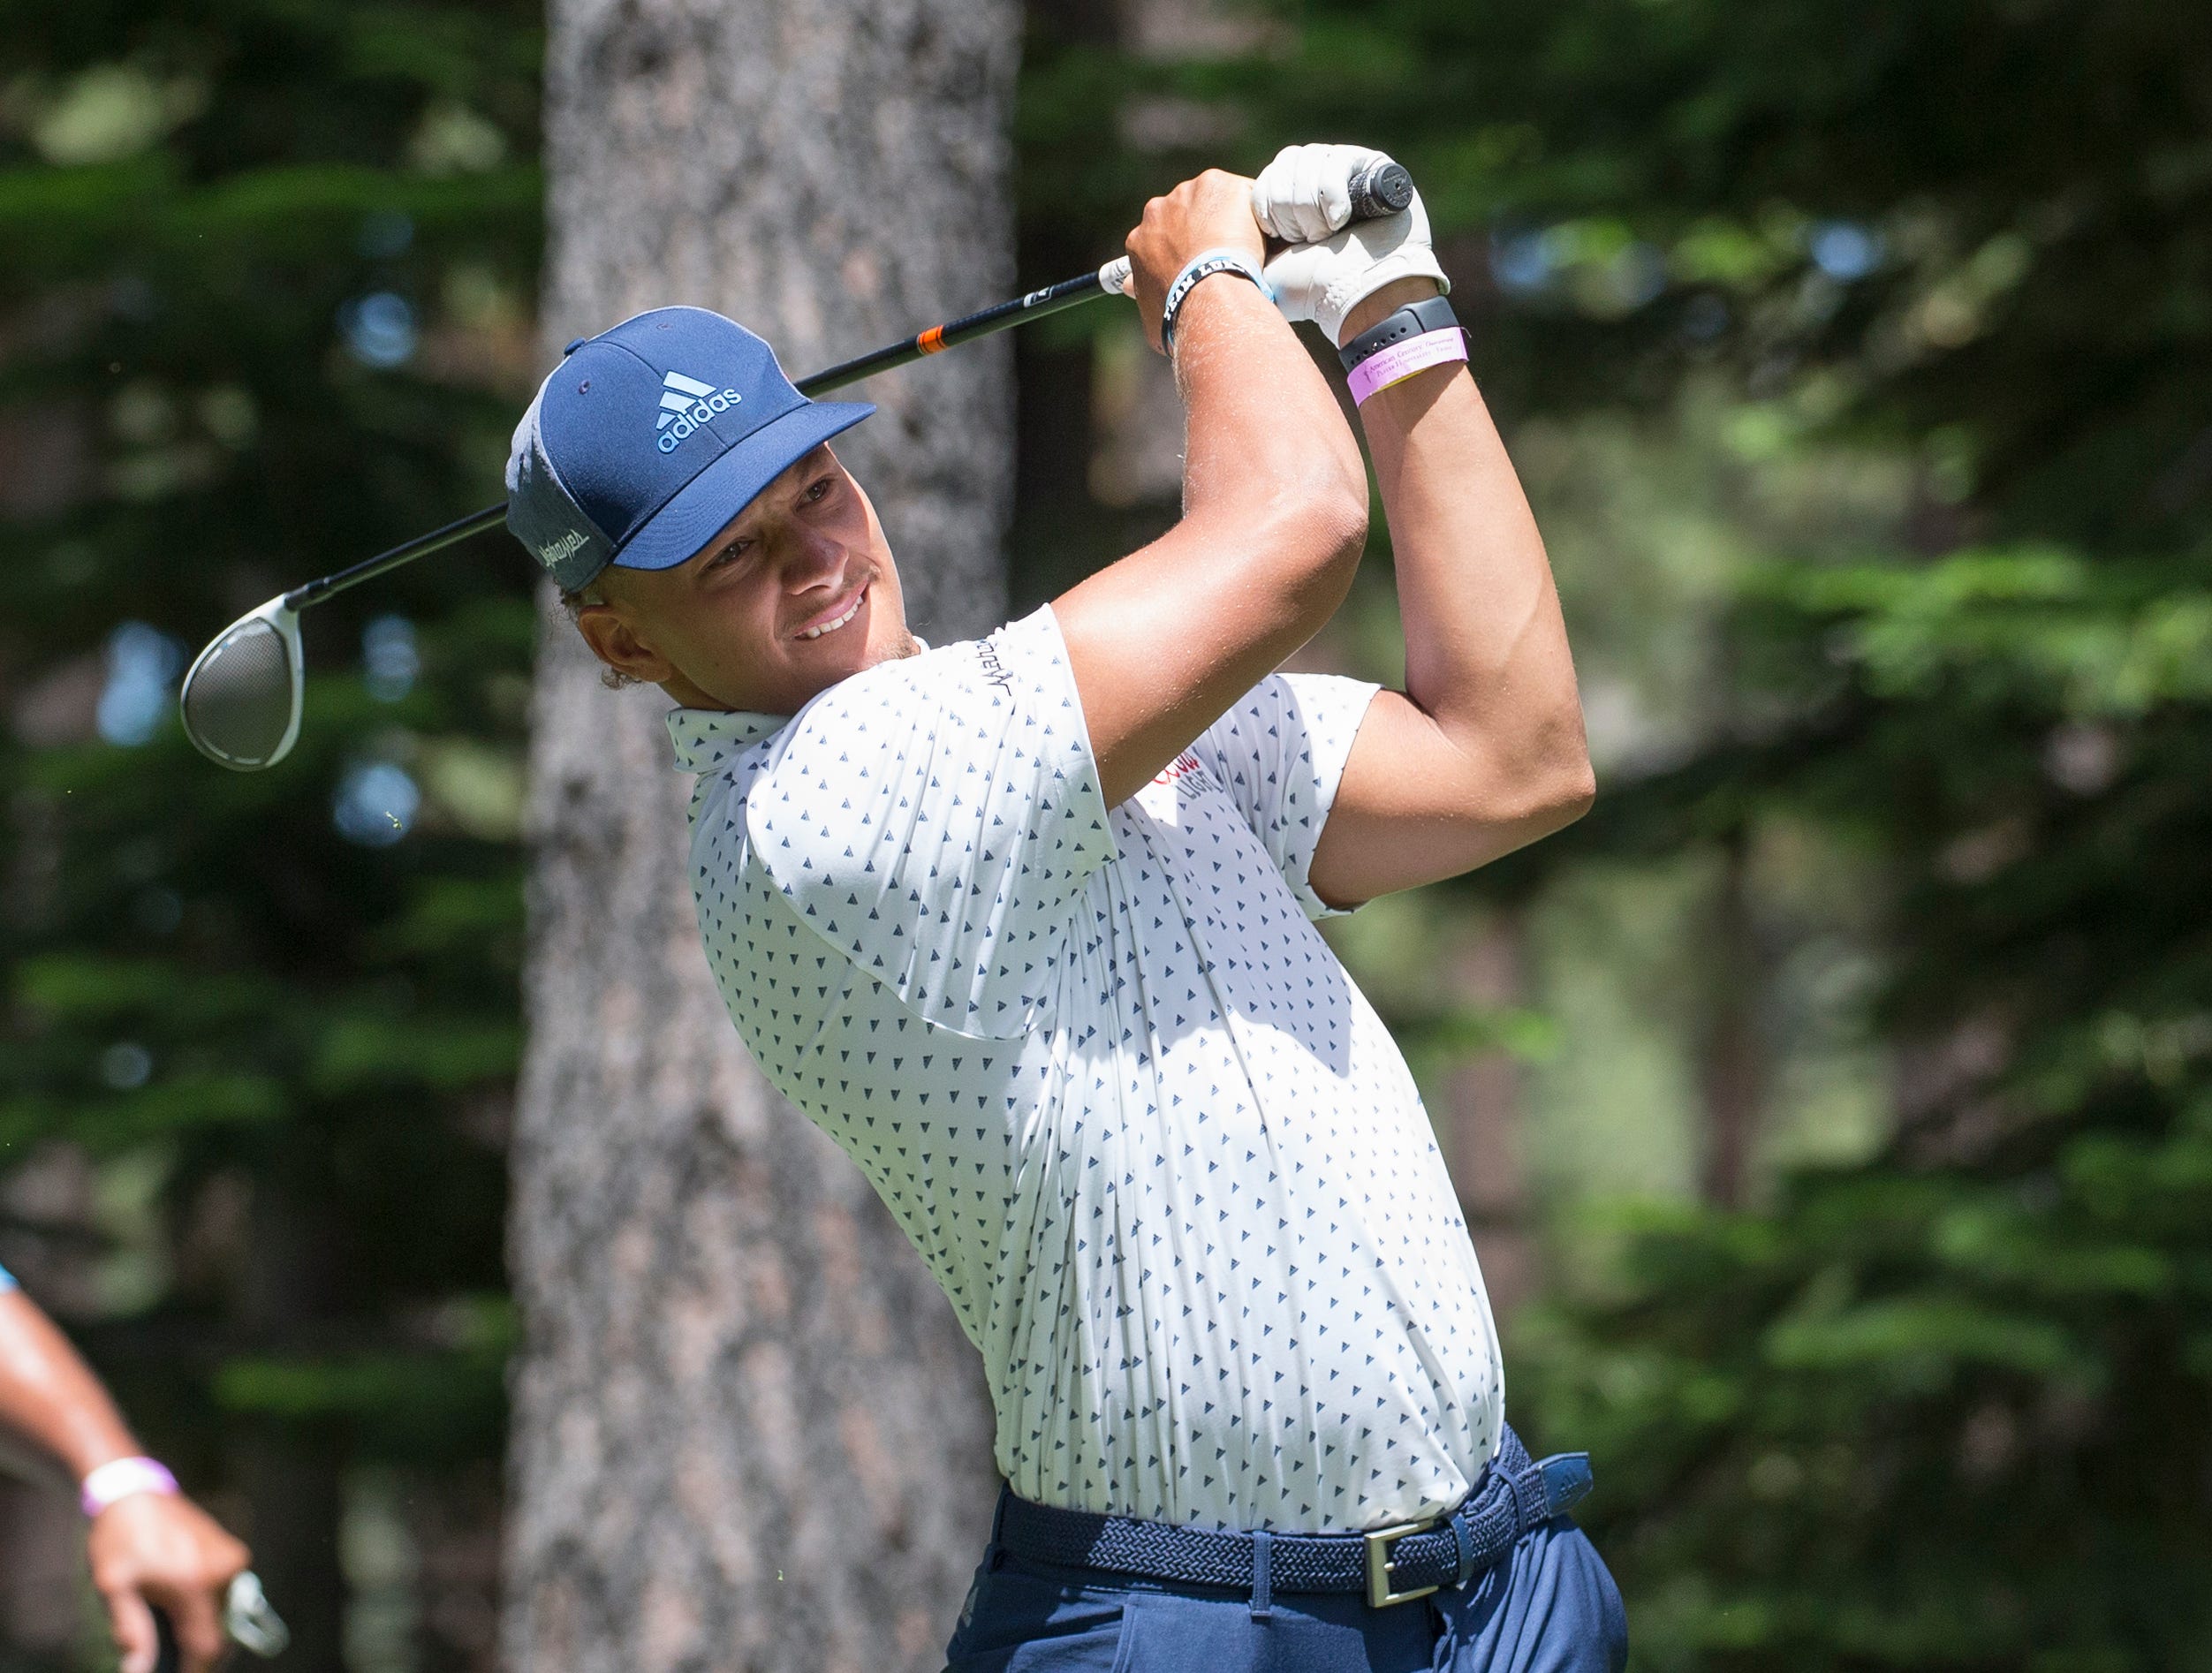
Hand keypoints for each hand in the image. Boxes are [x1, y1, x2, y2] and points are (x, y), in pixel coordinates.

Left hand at [88, 1492, 250, 1672]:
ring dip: (205, 1626)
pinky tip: (184, 1600)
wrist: (136, 1494)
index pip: (207, 1645)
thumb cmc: (120, 1540)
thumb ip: (132, 1631)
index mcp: (194, 1583)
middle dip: (199, 1649)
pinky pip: (228, 1593)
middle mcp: (222, 1572)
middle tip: (171, 1655)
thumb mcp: (115, 1587)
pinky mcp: (233, 1550)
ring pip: (226, 1613)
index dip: (195, 1669)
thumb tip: (138, 1670)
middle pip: (221, 1632)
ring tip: (173, 1624)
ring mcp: (232, 1559)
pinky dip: (210, 1605)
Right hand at [1121, 169, 1265, 351]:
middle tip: (1227, 253)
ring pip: (1216, 199)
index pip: (1164, 236)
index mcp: (1141, 239)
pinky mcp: (1219, 184)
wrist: (1210, 295)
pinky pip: (1244, 193)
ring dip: (1230, 218)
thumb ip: (1144, 294)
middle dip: (1205, 228)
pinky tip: (1265, 234)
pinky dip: (1254, 212)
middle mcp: (1159, 209)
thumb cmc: (1181, 315)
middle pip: (1188, 212)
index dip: (1185, 248)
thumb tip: (1131, 289)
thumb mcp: (1152, 313)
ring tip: (1249, 246)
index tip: (1201, 260)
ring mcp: (1189, 192)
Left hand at [1250, 143, 1449, 345]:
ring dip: (1313, 207)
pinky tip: (1341, 219)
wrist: (1357, 296)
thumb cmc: (1312, 288)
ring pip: (1309, 161)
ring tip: (1327, 234)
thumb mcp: (1264, 263)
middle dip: (1291, 209)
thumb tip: (1220, 226)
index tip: (1280, 239)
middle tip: (1307, 240)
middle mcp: (1317, 178)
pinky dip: (1333, 193)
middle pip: (1285, 165)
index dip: (1269, 208)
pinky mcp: (1373, 165)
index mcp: (1291, 198)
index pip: (1265, 179)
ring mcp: (1345, 168)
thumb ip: (1245, 240)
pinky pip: (1337, 161)